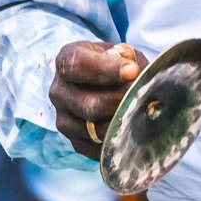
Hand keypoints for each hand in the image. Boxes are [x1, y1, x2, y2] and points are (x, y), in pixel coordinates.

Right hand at [50, 41, 148, 159]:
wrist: (103, 83)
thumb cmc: (115, 64)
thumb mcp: (121, 54)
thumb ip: (129, 61)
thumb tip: (139, 77)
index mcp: (65, 62)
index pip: (78, 65)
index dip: (106, 69)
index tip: (132, 71)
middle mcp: (58, 91)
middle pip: (89, 104)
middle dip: (120, 102)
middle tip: (141, 97)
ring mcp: (63, 119)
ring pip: (94, 129)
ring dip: (121, 122)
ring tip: (140, 113)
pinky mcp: (74, 141)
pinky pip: (97, 147)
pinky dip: (117, 139)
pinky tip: (132, 128)